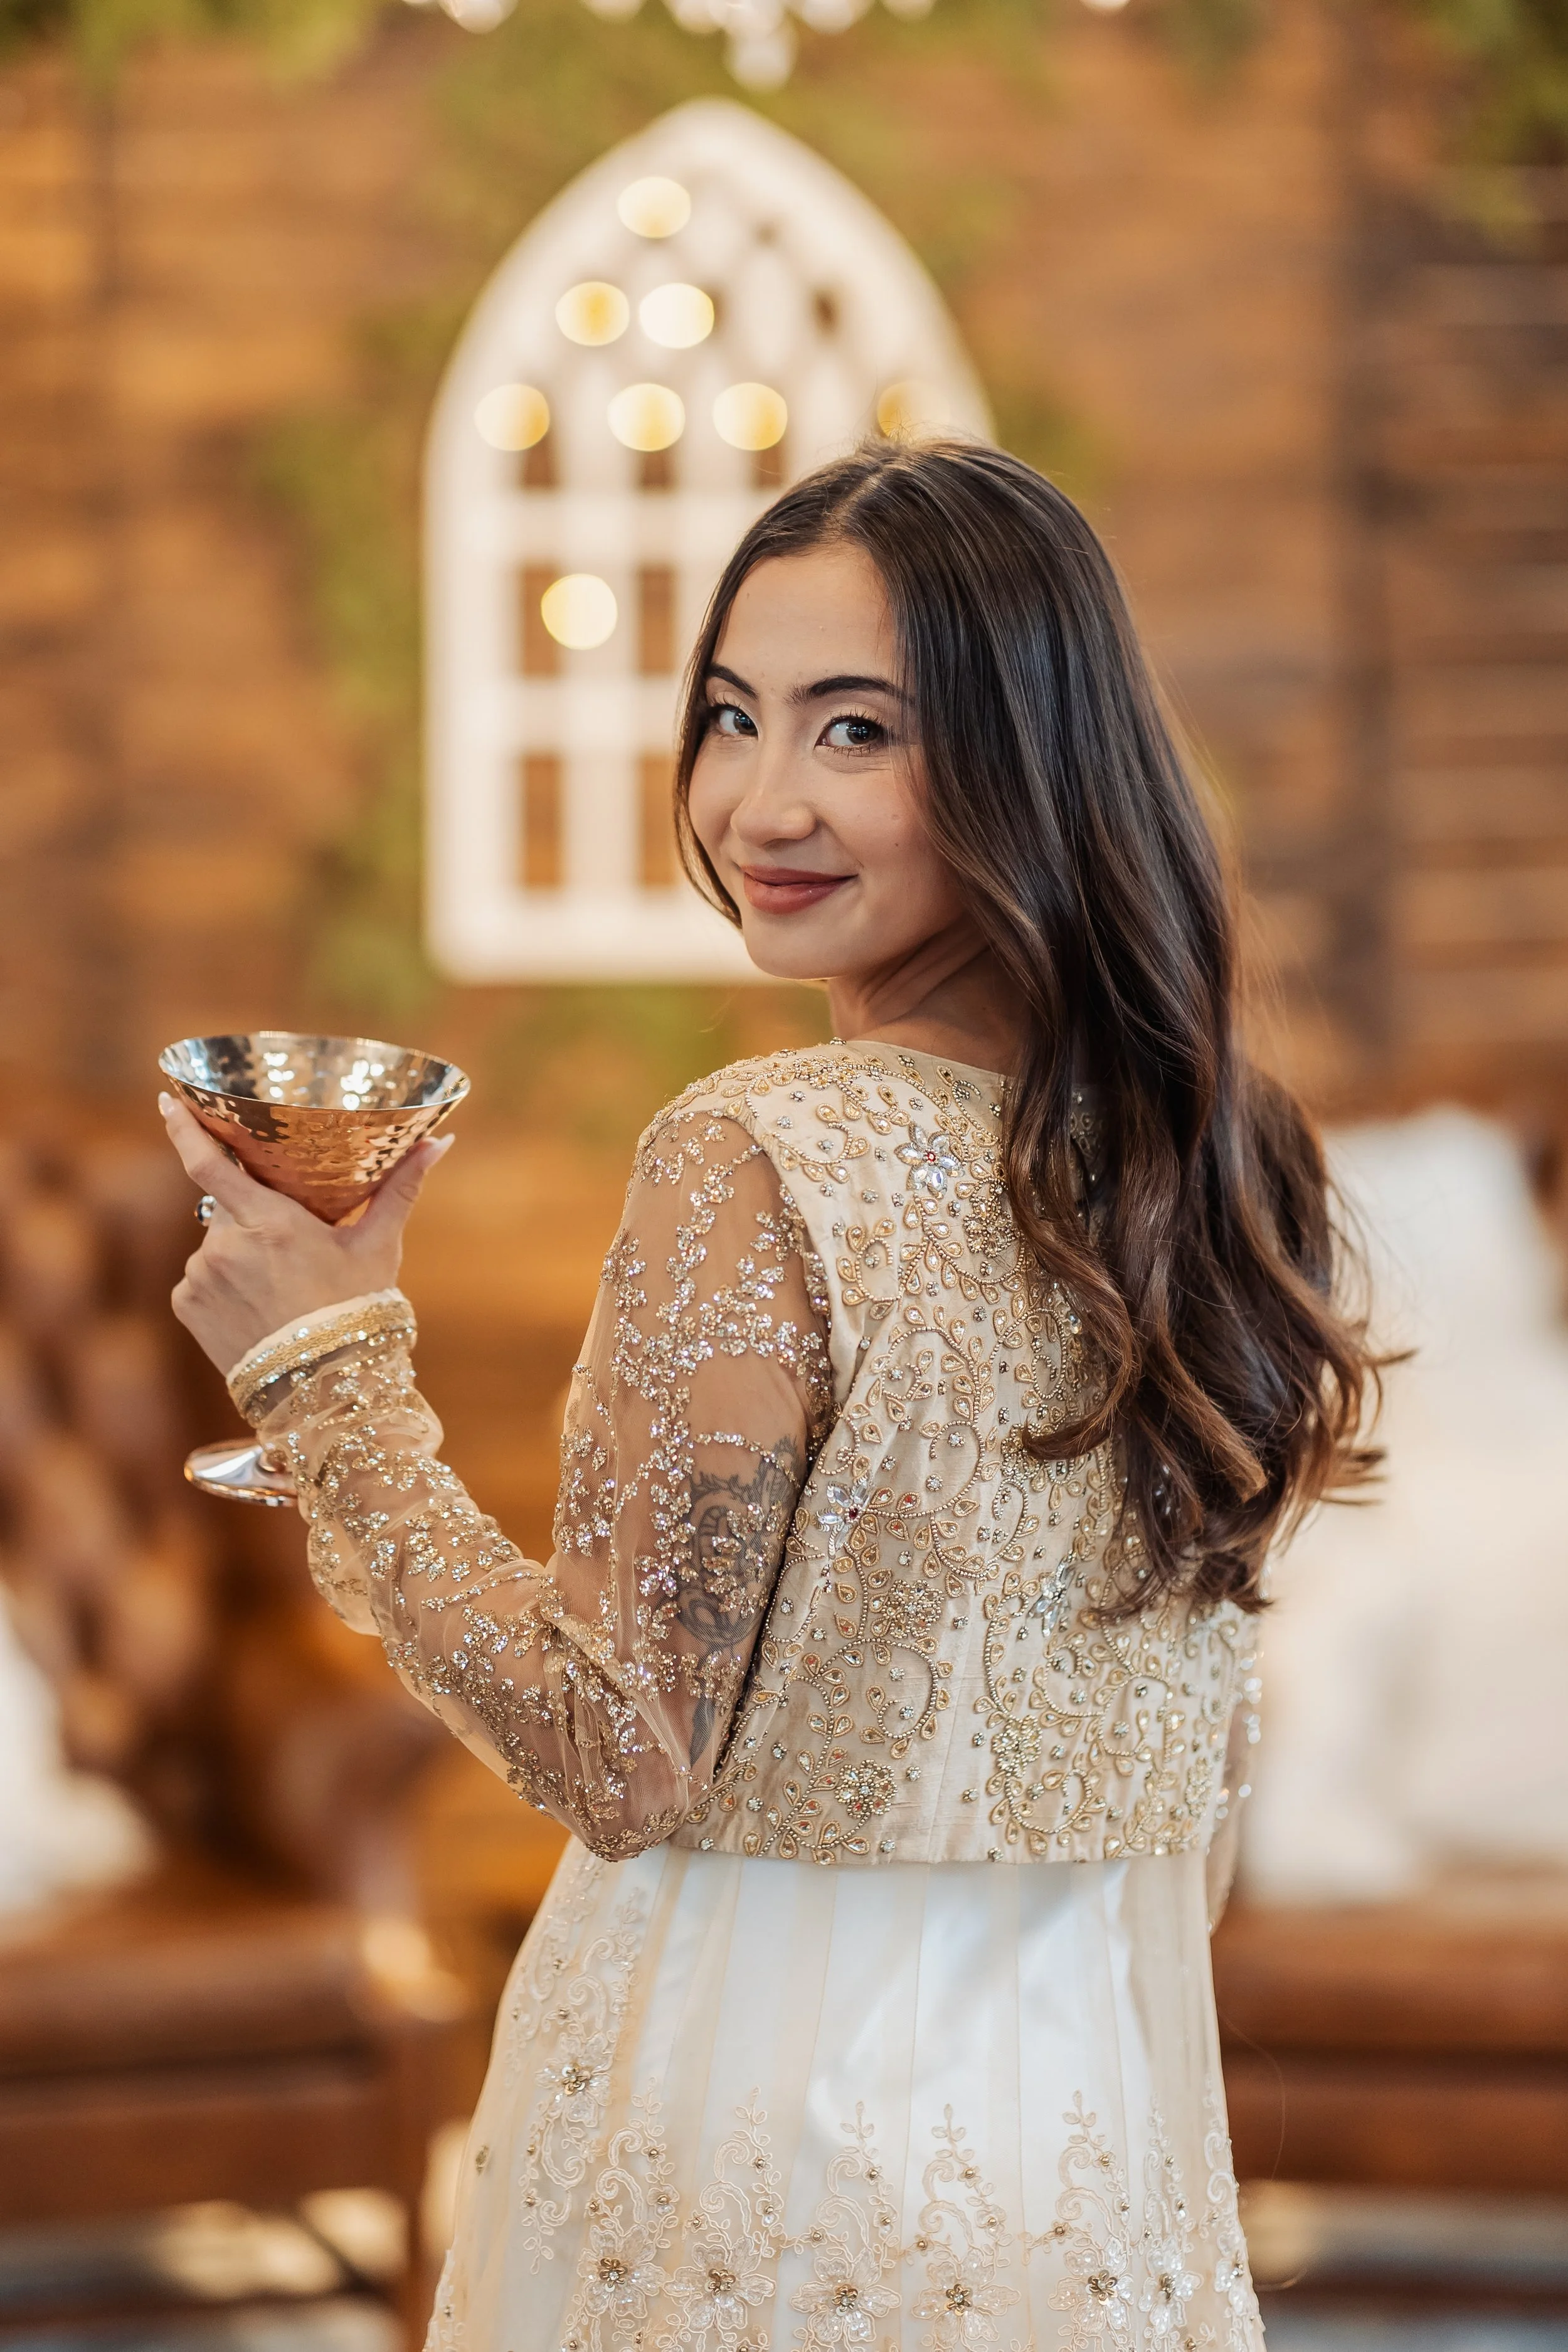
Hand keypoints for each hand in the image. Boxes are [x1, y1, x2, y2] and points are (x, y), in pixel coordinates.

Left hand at [159, 1093, 453, 1374]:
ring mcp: (201, 1277)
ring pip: (216, 1244)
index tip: (166, 1100)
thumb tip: (440, 1141)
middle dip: (253, 1216)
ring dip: (240, 1252)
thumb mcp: (379, 1248)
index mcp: (270, 1222)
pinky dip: (223, 1283)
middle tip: (289, 1246)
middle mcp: (225, 1246)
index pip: (208, 1163)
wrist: (325, 1392)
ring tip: (280, 1288)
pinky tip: (257, 1307)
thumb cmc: (358, 1312)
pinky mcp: (187, 1306)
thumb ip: (400, 1189)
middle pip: (227, 1206)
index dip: (184, 1128)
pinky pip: (201, 1278)